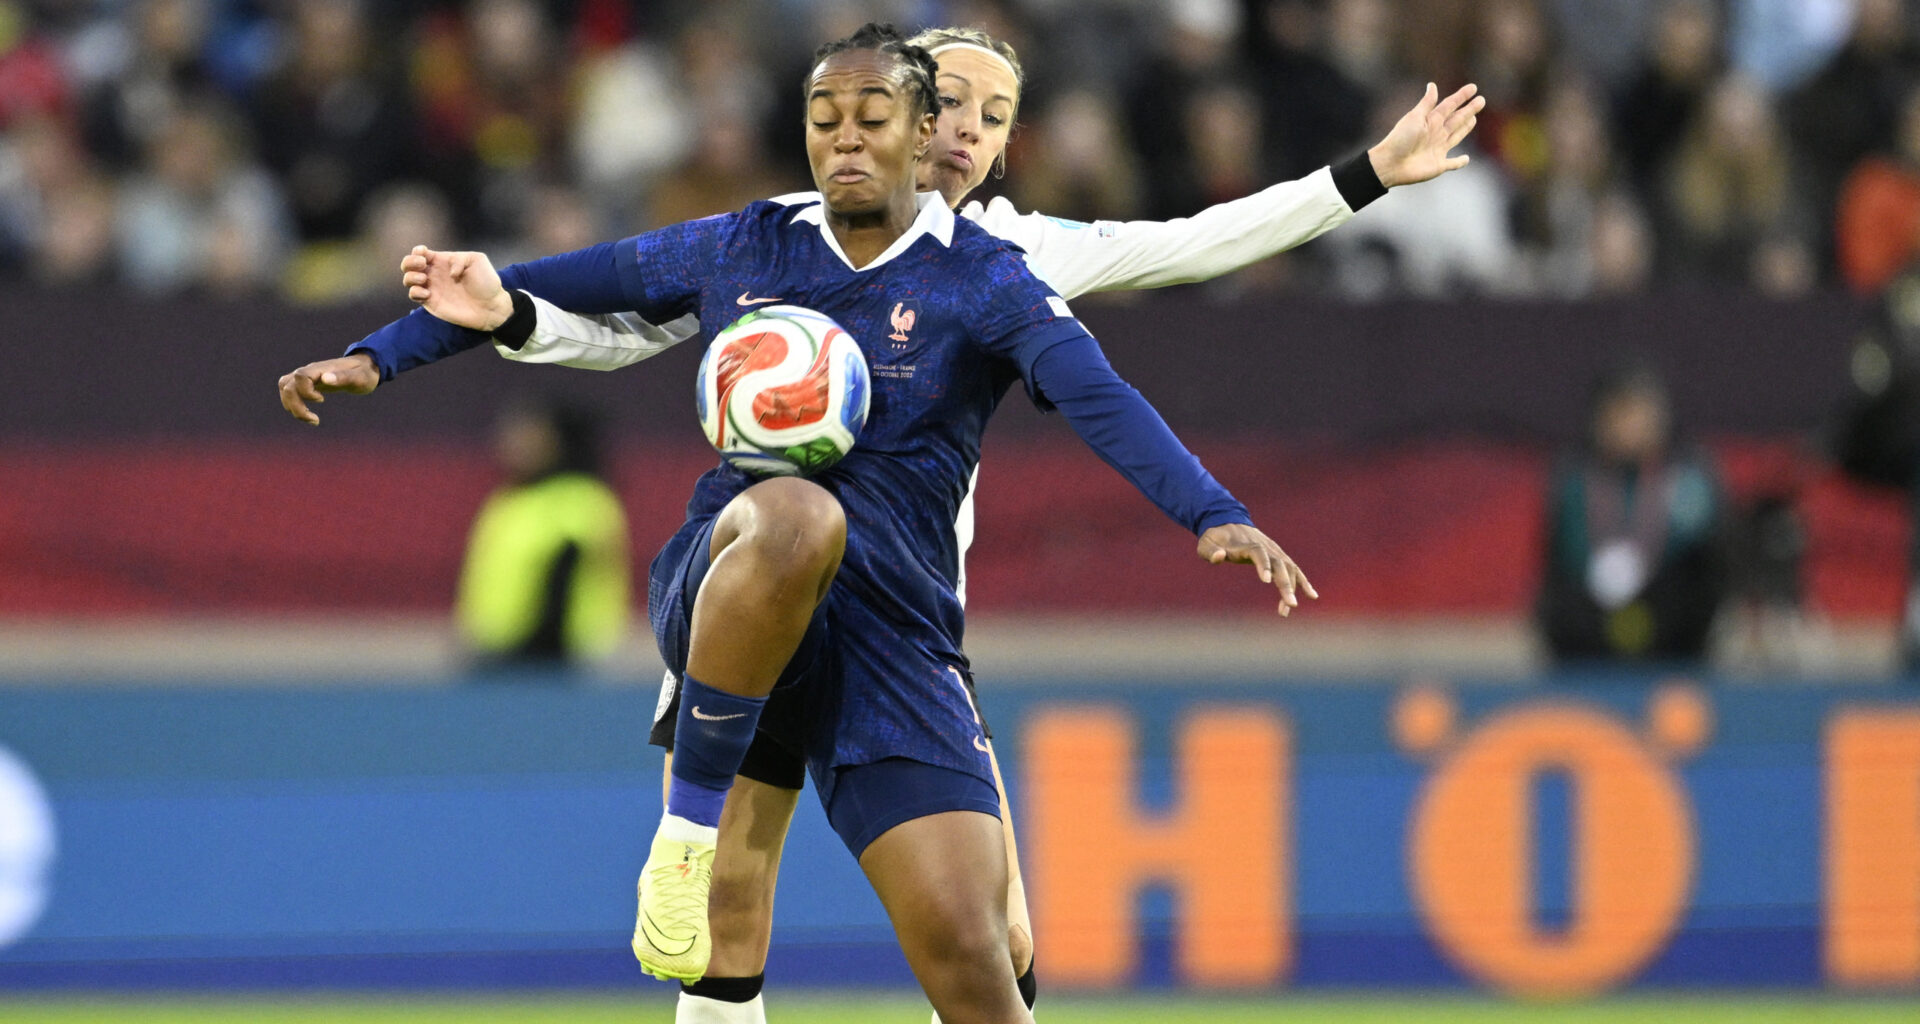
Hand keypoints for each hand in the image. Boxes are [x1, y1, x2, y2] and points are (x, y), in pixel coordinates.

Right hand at [277, 353, 377, 425]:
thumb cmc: (364, 373)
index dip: (306, 391)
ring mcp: (307, 377)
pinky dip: (294, 406)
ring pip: (285, 389)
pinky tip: (310, 416)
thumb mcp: (359, 377)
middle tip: (315, 420)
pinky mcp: (308, 384)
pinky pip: (290, 392)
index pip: (300, 376)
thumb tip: (325, 379)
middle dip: (296, 406)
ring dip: (293, 407)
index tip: (322, 400)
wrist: (366, 368)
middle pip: (287, 385)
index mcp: (321, 368)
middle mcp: (311, 371)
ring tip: (313, 420)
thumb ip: (344, 377)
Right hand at [400, 244, 513, 330]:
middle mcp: (434, 273)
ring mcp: (431, 288)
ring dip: (410, 277)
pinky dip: (415, 292)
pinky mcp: (431, 302)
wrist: (491, 306)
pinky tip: (428, 293)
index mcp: (442, 261)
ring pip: (408, 279)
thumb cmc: (486, 282)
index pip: (421, 253)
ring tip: (423, 279)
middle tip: (422, 265)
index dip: (417, 251)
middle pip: (408, 264)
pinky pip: (413, 295)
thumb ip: (459, 259)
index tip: (424, 254)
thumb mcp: (477, 260)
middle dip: (409, 262)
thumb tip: (449, 272)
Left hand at [1197, 523, 1318, 616]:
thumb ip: (1211, 552)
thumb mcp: (1206, 544)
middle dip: (1286, 585)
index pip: (1258, 553)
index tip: (1266, 581)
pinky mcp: (1279, 557)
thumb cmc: (1214, 539)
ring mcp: (1274, 552)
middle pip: (1279, 564)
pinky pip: (1294, 570)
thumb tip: (1220, 556)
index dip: (1263, 565)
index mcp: (1247, 544)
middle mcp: (1265, 547)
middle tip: (1290, 605)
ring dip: (1293, 588)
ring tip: (1290, 608)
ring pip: (1289, 569)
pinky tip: (1312, 596)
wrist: (1227, 523)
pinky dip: (1303, 582)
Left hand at [1367, 82, 1483, 187]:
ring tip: (1473, 119)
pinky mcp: (1438, 165)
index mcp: (1431, 120)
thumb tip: (1432, 84)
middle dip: (1469, 110)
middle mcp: (1436, 133)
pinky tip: (1466, 159)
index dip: (1461, 96)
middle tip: (1481, 100)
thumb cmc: (1400, 139)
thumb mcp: (1414, 117)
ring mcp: (1438, 149)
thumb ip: (1426, 103)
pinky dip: (1460, 162)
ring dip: (1465, 128)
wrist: (1390, 164)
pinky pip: (1452, 164)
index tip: (1473, 87)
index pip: (1450, 105)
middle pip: (1456, 119)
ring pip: (1456, 136)